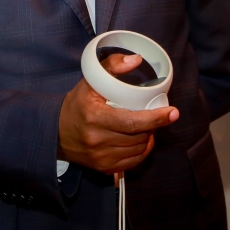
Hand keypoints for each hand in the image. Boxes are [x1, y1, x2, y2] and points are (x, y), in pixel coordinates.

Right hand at [57, 53, 178, 173]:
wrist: (56, 132)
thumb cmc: (77, 105)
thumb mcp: (89, 81)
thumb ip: (111, 66)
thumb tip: (136, 60)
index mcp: (95, 117)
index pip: (132, 122)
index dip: (156, 118)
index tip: (173, 112)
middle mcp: (97, 140)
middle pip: (138, 137)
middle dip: (153, 126)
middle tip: (155, 115)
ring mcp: (101, 157)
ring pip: (138, 149)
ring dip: (148, 137)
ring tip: (147, 126)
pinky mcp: (104, 168)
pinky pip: (133, 162)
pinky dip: (142, 150)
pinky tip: (141, 140)